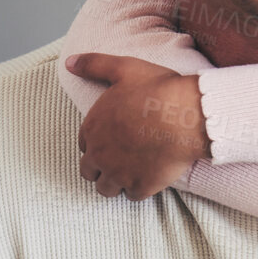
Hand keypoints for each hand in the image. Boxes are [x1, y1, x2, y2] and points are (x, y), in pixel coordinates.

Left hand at [67, 53, 209, 200]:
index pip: (84, 144)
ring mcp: (119, 173)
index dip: (98, 142)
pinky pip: (133, 195)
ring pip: (106, 188)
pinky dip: (139, 188)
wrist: (188, 115)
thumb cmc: (158, 90)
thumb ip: (94, 65)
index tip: (114, 139)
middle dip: (101, 167)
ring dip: (116, 181)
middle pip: (89, 171)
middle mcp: (99, 154)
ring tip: (132, 171)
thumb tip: (69, 63)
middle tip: (121, 159)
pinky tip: (150, 176)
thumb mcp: (124, 69)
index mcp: (92, 128)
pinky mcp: (141, 186)